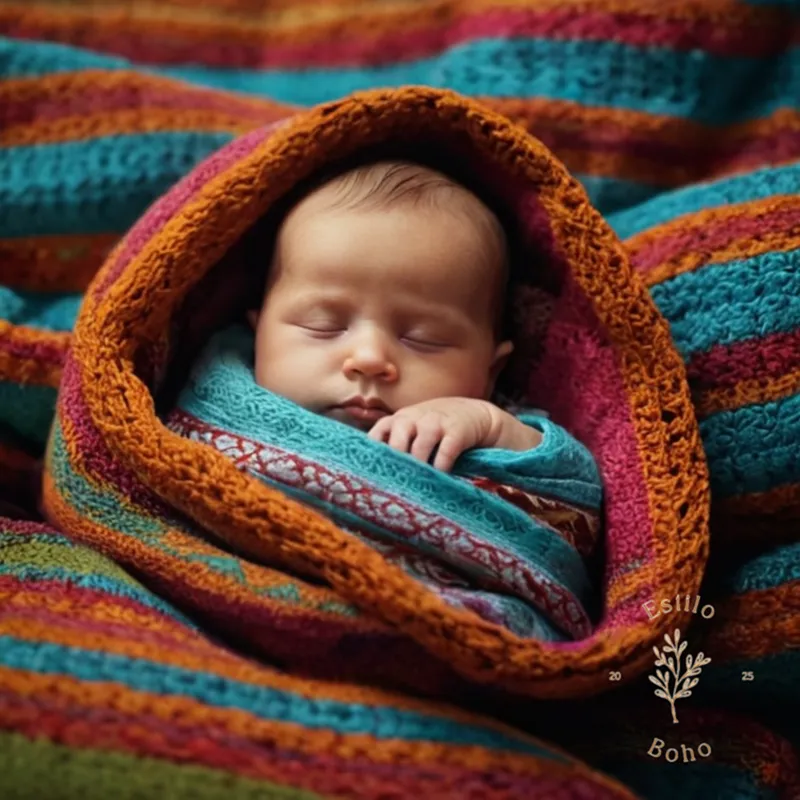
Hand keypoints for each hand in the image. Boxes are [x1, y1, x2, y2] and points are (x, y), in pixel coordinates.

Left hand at [367, 397, 499, 471]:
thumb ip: (398, 442)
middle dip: (397, 462)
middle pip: (397, 440)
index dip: (375, 452)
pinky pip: (446, 451)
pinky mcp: (457, 431)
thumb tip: (378, 474)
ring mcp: (436, 422)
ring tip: (418, 484)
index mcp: (400, 419)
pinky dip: (441, 466)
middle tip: (398, 483)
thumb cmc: (438, 427)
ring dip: (419, 466)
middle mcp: (415, 418)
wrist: (475, 414)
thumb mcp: (415, 428)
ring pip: (420, 446)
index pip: (379, 432)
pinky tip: (440, 476)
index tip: (375, 473)